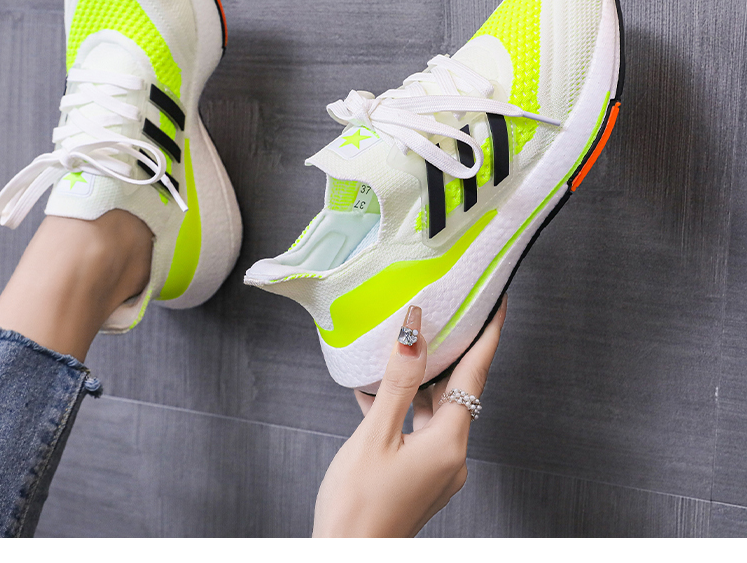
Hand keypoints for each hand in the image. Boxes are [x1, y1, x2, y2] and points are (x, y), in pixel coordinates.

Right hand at [312, 295, 506, 536]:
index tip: (497, 304)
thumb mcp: (375, 436)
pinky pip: (418, 429)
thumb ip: (398, 383)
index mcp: (449, 443)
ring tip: (405, 348)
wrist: (344, 559)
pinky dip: (403, 409)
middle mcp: (451, 455)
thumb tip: (416, 335)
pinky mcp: (420, 476)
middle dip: (452, 352)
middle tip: (449, 315)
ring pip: (435, 410)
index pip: (475, 374)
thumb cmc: (357, 507)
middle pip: (458, 390)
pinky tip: (374, 395)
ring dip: (420, 381)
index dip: (488, 335)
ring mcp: (437, 468)